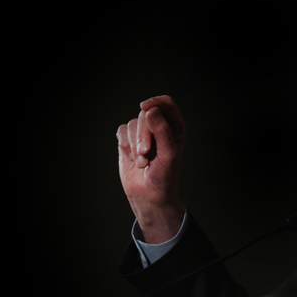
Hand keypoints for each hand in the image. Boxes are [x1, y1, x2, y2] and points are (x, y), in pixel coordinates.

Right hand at [117, 95, 186, 242]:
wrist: (149, 195)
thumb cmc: (164, 176)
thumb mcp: (168, 154)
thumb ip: (162, 131)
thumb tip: (150, 111)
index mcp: (174, 127)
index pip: (167, 104)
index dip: (156, 102)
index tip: (145, 107)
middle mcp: (159, 127)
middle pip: (146, 114)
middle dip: (143, 134)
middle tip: (145, 153)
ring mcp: (143, 134)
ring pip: (133, 124)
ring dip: (134, 145)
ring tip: (142, 162)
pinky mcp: (128, 141)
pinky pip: (121, 132)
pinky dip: (125, 146)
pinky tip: (133, 160)